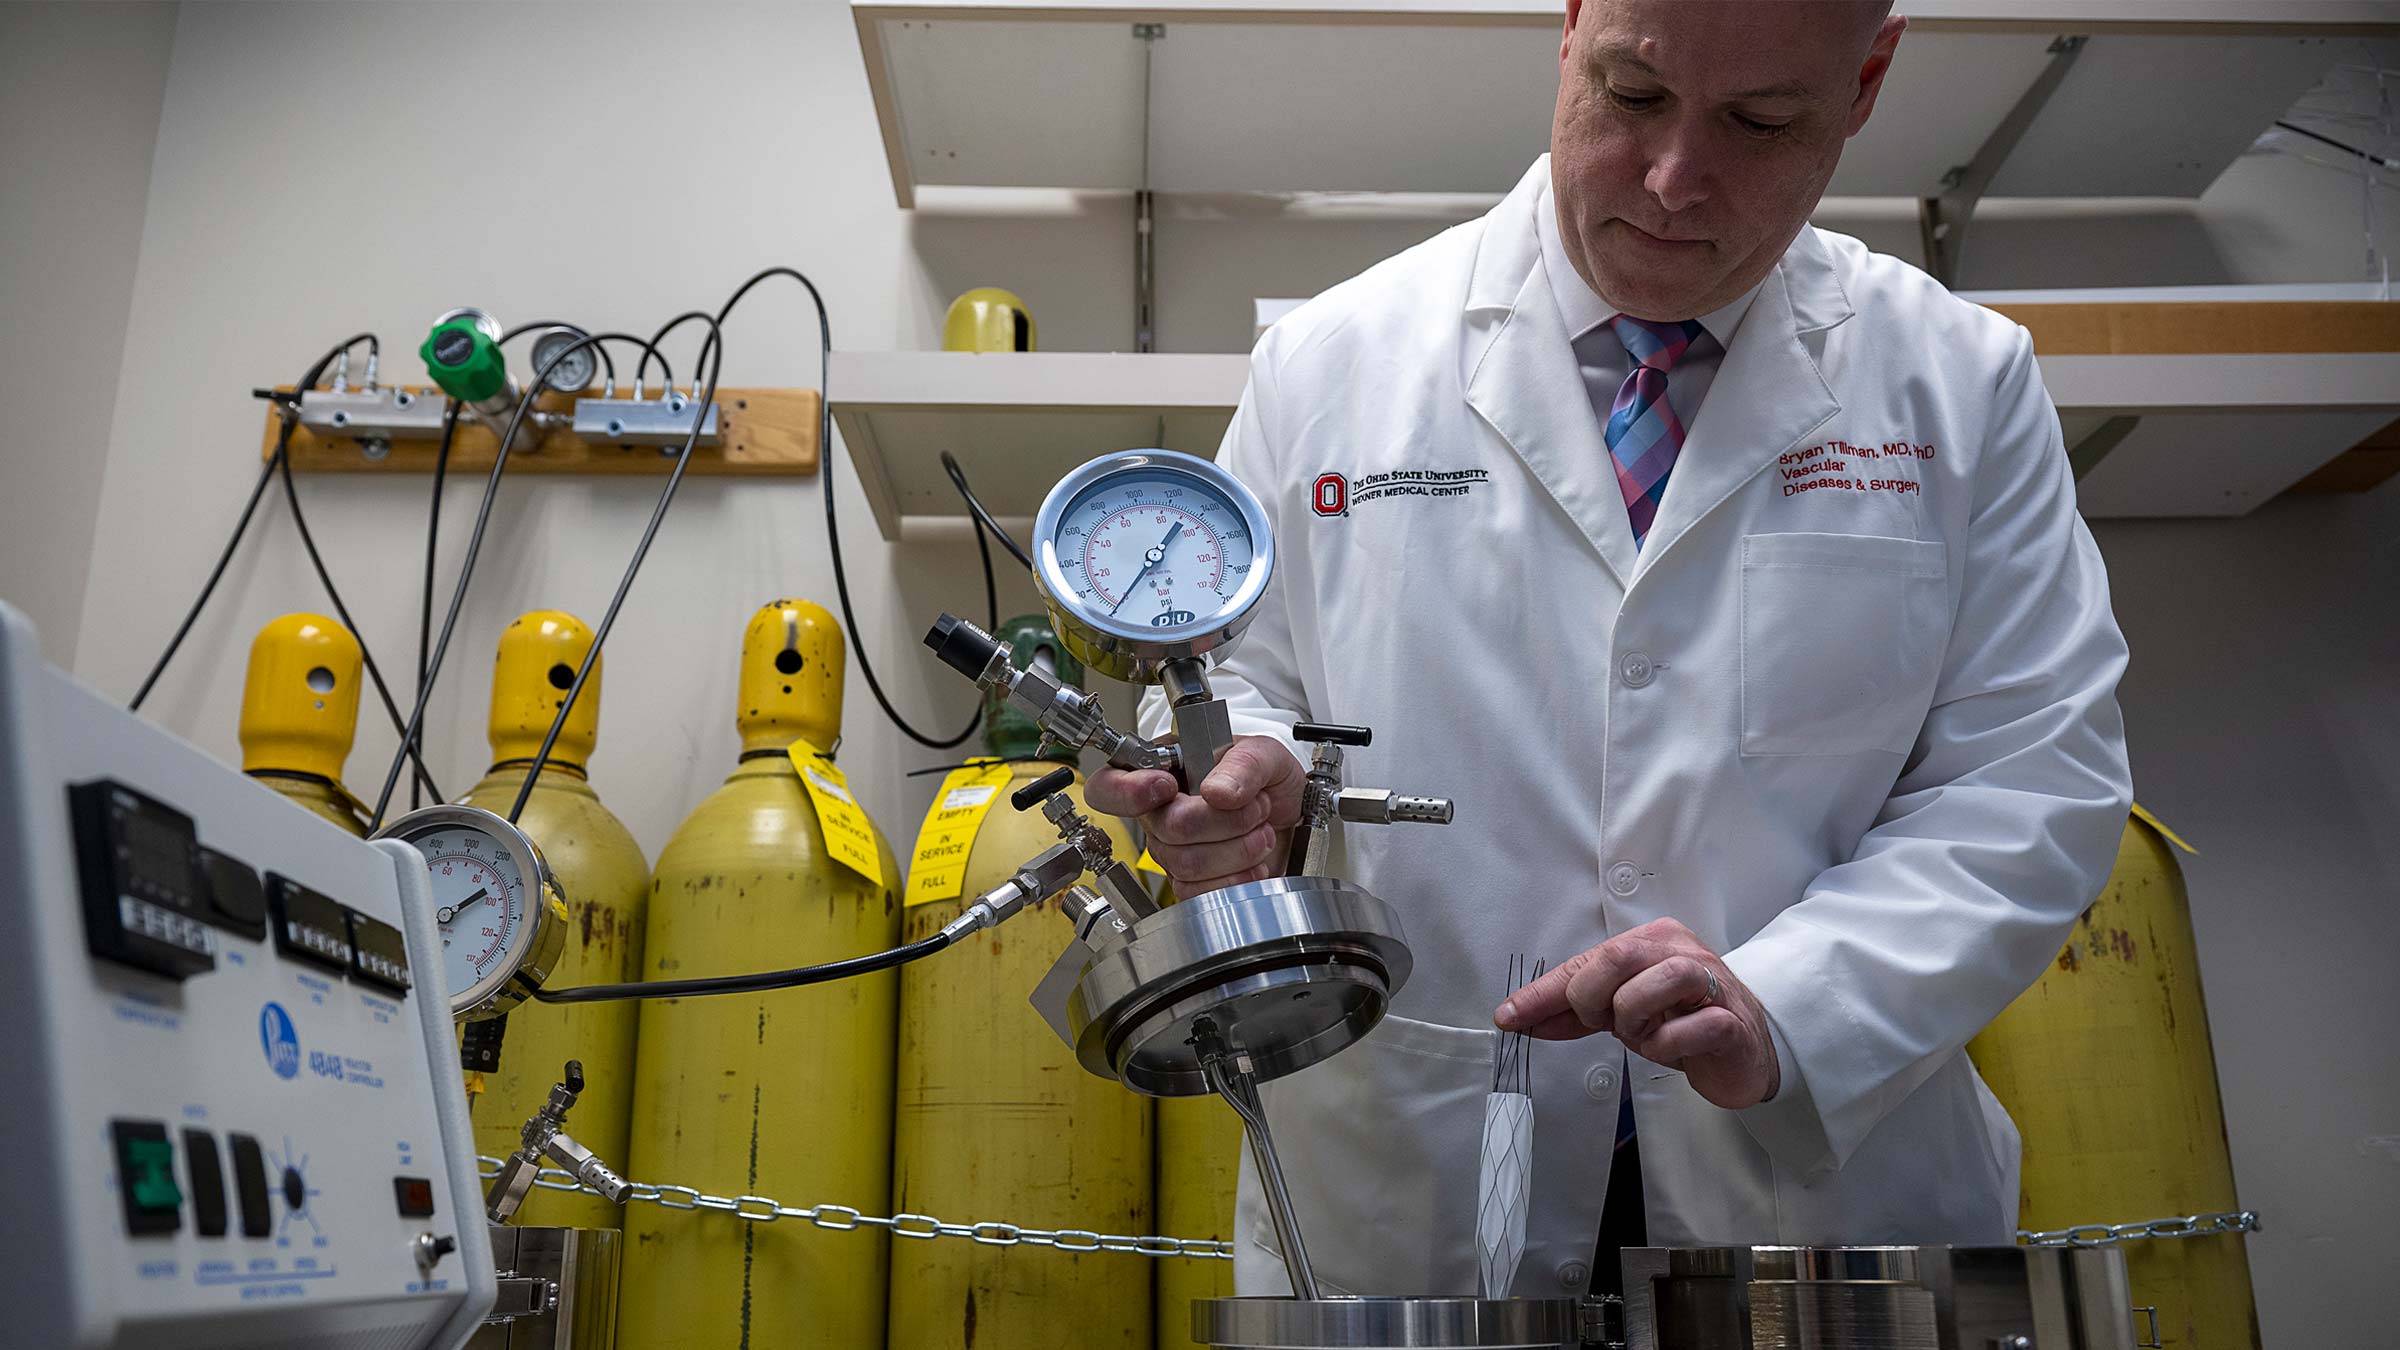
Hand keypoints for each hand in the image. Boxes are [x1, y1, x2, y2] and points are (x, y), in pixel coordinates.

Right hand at [1086, 735, 1306, 894]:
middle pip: (1166, 828)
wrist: (1298, 820)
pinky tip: (1254, 862)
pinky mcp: (1192, 884)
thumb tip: (1216, 791)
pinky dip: (1238, 878)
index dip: (1128, 791)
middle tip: (1255, 807)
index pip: (1109, 785)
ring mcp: (1173, 852)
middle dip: (1224, 820)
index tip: (1167, 787)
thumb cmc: (1272, 782)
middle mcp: (1160, 812)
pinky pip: (1198, 892)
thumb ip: (1243, 764)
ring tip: (1260, 831)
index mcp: (1163, 769)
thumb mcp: (1266, 754)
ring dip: (1239, 849)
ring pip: (1186, 863)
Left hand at [1494, 918, 1781, 1109]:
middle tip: (1606, 1024)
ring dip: (1634, 1026)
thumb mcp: (1622, 1011)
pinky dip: (1666, 1047)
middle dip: (1592, 1001)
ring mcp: (1710, 982)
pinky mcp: (1730, 1021)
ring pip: (1645, 990)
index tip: (1509, 1016)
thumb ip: (1575, 1011)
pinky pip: (1683, 1031)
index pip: (1586, 961)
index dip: (1543, 992)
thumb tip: (1519, 1018)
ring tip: (1649, 1036)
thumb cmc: (1681, 1022)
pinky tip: (1675, 1047)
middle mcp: (1680, 951)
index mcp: (1652, 939)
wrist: (1744, 1051)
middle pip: (1613, 960)